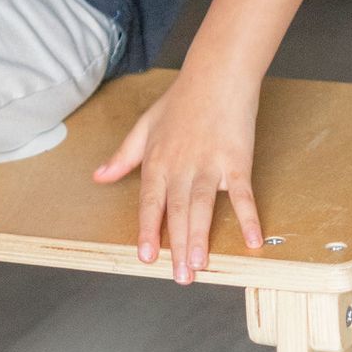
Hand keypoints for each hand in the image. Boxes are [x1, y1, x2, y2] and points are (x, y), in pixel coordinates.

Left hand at [93, 70, 262, 281]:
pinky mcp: (237, 161)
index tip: (145, 257)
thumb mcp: (145, 126)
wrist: (216, 75)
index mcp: (158, 160)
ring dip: (201, 237)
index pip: (150, 202)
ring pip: (203, 206)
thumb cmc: (181, 100)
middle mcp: (181, 166)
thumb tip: (99, 177)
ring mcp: (210, 164)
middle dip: (177, 246)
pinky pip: (243, 194)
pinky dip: (248, 217)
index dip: (148, 230)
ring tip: (199, 265)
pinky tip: (252, 240)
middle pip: (177, 210)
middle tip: (179, 277)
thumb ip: (123, 156)